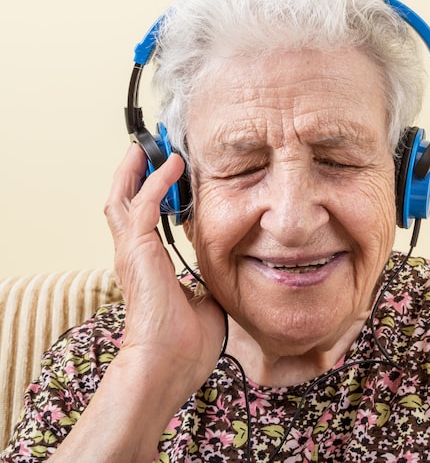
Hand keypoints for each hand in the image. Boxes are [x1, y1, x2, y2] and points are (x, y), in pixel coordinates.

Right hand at [104, 144, 223, 395]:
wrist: (171, 364)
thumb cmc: (187, 343)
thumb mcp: (205, 300)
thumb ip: (209, 280)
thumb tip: (227, 270)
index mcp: (149, 266)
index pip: (143, 220)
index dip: (153, 195)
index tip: (171, 174)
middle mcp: (134, 255)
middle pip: (123, 201)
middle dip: (135, 172)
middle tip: (151, 147)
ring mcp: (132, 252)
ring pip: (124, 197)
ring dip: (138, 168)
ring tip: (151, 145)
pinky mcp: (137, 251)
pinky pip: (143, 204)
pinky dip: (156, 181)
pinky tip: (173, 165)